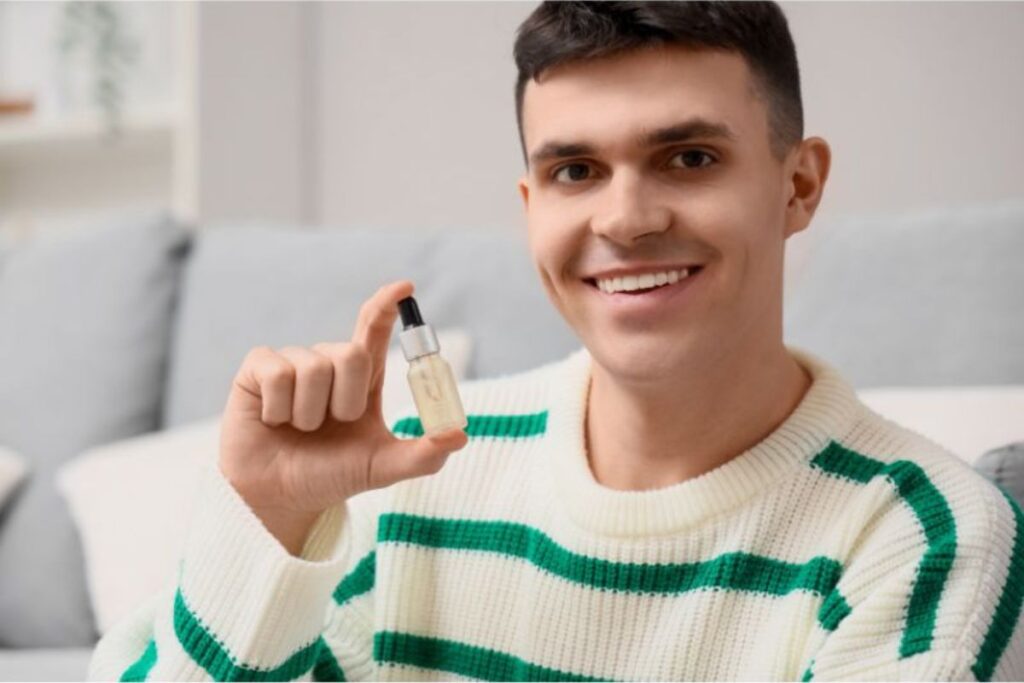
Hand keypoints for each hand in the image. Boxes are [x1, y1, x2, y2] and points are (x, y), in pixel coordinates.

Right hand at [218, 280, 467, 554]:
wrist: (281, 497)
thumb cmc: (331, 475)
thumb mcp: (382, 467)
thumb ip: (423, 455)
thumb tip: (460, 436)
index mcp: (361, 377)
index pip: (373, 328)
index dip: (386, 304)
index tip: (406, 287)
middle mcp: (328, 362)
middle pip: (350, 354)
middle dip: (346, 400)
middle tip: (332, 425)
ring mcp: (292, 363)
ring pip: (313, 368)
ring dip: (310, 413)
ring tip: (300, 428)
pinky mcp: (257, 369)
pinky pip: (277, 374)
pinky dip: (279, 409)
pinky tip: (272, 421)